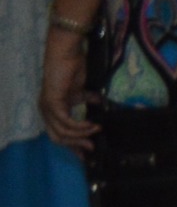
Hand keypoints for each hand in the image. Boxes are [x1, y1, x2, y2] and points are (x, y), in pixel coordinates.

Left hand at [37, 29, 96, 152]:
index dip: (72, 144)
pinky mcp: (53, 104)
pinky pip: (67, 123)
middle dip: (76, 145)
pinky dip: (80, 126)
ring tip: (96, 131)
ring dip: (81, 135)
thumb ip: (88, 99)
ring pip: (62, 133)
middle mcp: (46, 111)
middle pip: (57, 138)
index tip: (87, 152)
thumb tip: (101, 105)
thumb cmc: (73, 68)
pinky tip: (92, 124)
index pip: (58, 133)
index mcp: (52, 109)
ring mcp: (47, 108)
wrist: (67, 54)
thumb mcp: (82, 89)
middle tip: (92, 148)